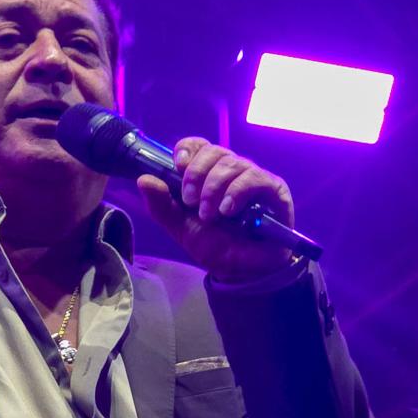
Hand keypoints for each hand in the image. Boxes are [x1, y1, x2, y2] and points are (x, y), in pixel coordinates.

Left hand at [135, 137, 296, 282]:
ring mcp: (252, 177)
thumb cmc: (215, 245)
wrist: (241, 270)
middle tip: (190, 201)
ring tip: (209, 215)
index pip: (199, 146)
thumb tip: (143, 179)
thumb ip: (162, 205)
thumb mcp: (181, 227)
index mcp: (209, 174)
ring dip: (214, 188)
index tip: (177, 166)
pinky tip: (228, 211)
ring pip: (232, 163)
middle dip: (196, 174)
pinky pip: (254, 178)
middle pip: (214, 151)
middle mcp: (231, 171)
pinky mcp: (273, 189)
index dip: (187, 150)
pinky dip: (236, 192)